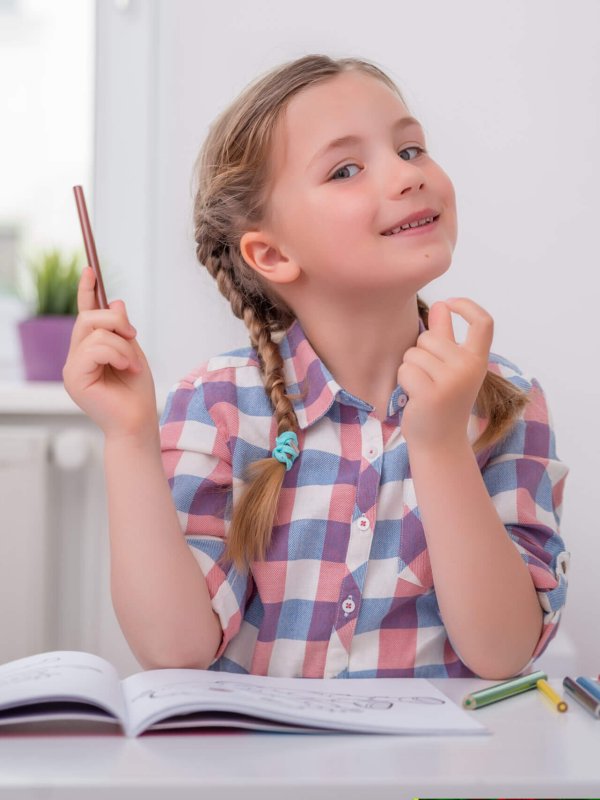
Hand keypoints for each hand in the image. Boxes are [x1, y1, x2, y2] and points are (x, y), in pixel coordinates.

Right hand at [63, 267, 157, 441]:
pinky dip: (117, 354)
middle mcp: (76, 357)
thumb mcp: (134, 352)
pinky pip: (95, 348)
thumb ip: (122, 330)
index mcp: (90, 351)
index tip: (90, 270)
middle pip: (87, 318)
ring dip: (121, 344)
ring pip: (94, 332)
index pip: (85, 315)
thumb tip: (115, 302)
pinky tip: (127, 368)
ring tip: (132, 364)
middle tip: (134, 336)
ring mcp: (72, 367)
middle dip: (115, 321)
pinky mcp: (74, 377)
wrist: (138, 422)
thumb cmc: (137, 393)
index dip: (86, 291)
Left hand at [397, 297, 493, 450]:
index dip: (467, 306)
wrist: (439, 443)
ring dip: (410, 369)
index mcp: (478, 360)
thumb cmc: (442, 402)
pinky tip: (414, 397)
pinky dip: (404, 382)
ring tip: (422, 390)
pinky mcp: (431, 393)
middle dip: (419, 353)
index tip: (449, 304)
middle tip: (428, 379)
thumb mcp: (449, 367)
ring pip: (413, 353)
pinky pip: (405, 370)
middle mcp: (469, 368)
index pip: (484, 322)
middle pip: (429, 337)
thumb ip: (445, 335)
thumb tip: (441, 305)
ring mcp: (452, 381)